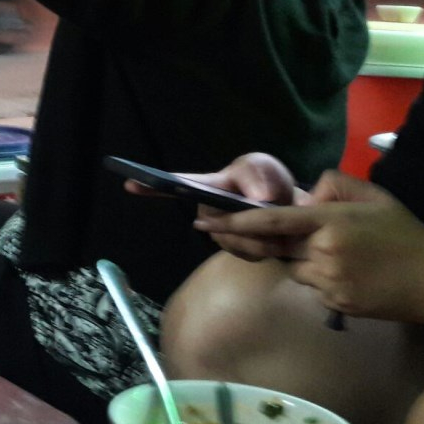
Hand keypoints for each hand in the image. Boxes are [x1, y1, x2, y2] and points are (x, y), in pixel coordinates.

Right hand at [123, 152, 304, 252]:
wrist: (293, 211)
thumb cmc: (268, 183)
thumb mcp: (263, 168)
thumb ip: (258, 175)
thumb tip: (259, 198)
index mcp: (207, 187)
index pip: (175, 187)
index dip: (152, 187)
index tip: (130, 183)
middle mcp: (207, 214)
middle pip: (216, 225)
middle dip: (245, 223)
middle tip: (269, 210)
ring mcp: (221, 235)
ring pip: (236, 242)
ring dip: (262, 235)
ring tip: (279, 225)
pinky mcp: (239, 252)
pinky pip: (250, 255)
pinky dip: (269, 246)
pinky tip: (276, 237)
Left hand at [193, 171, 423, 324]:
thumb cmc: (406, 234)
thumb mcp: (374, 196)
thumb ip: (335, 185)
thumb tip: (305, 192)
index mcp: (330, 222)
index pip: (272, 221)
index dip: (236, 222)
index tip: (207, 221)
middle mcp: (323, 252)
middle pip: (277, 247)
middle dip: (267, 242)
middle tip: (264, 235)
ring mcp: (328, 282)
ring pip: (295, 269)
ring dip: (303, 260)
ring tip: (344, 255)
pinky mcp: (335, 304)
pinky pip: (313, 287)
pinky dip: (321, 278)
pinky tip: (351, 273)